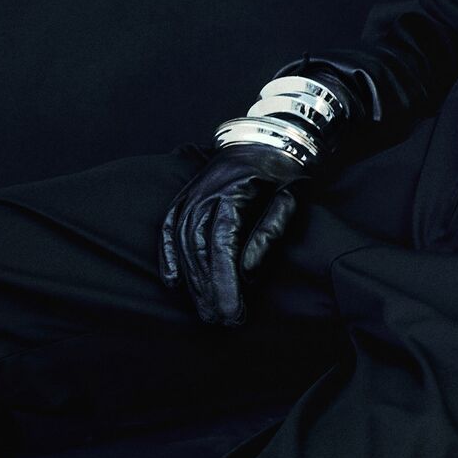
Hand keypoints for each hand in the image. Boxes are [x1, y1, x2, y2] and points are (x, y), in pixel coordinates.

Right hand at [159, 144, 309, 325]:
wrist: (269, 136)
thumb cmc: (284, 170)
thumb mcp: (290, 198)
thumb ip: (270, 233)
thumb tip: (247, 272)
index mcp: (234, 192)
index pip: (223, 246)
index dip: (225, 283)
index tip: (233, 313)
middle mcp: (206, 192)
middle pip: (200, 250)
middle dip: (209, 290)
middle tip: (222, 321)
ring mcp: (192, 193)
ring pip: (184, 243)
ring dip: (192, 281)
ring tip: (206, 311)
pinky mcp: (186, 196)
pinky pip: (169, 228)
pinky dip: (167, 256)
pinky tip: (172, 283)